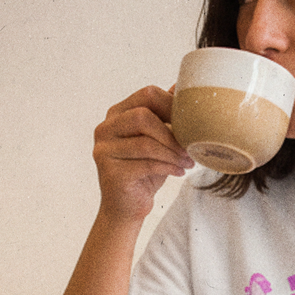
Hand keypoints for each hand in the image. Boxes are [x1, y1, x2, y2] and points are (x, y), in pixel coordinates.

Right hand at [93, 85, 194, 222]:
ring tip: (188, 162)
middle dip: (172, 132)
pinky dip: (168, 167)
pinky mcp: (110, 172)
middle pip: (142, 116)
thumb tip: (182, 86)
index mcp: (116, 114)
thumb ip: (165, 114)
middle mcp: (105, 129)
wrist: (127, 207)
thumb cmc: (146, 170)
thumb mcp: (159, 139)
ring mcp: (103, 151)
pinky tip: (179, 172)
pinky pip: (146, 164)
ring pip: (146, 143)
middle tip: (190, 147)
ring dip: (173, 153)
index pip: (146, 95)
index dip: (172, 106)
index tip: (191, 123)